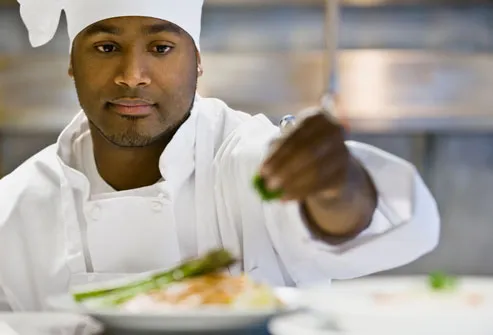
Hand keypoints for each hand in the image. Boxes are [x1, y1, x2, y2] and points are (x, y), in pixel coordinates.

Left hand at [259, 111, 376, 238]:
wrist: (329, 162)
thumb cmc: (300, 147)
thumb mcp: (287, 143)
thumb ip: (274, 152)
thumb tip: (262, 172)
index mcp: (316, 117)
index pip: (295, 137)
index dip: (277, 155)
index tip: (262, 171)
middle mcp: (333, 131)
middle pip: (306, 152)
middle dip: (284, 170)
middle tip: (268, 185)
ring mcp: (342, 152)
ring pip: (314, 170)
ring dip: (292, 184)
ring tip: (275, 194)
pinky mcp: (343, 173)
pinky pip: (320, 185)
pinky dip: (300, 192)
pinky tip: (285, 198)